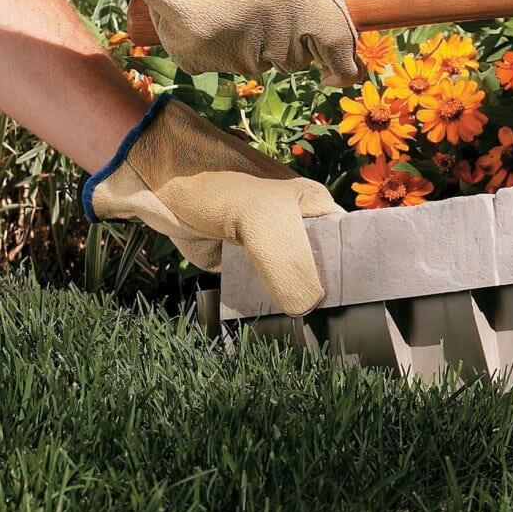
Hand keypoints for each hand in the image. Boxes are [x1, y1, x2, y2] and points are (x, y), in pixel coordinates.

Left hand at [84, 95, 337, 315]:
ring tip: (300, 330)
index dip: (358, 273)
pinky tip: (267, 321)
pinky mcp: (235, 262)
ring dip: (289, 305)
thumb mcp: (264, 222)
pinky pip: (256, 291)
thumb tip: (307, 309)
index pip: (350, 245)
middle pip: (321, 271)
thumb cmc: (217, 185)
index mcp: (316, 208)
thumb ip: (290, 266)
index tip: (360, 305)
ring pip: (289, 285)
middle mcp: (296, 228)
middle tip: (327, 326)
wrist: (152, 181)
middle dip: (322, 298)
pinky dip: (258, 305)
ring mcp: (265, 246)